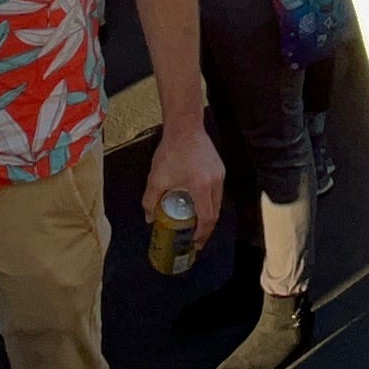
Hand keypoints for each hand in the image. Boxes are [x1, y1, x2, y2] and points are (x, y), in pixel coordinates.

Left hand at [142, 121, 226, 249]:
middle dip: (206, 228)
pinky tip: (198, 202)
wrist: (185, 126)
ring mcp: (219, 175)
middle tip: (196, 237)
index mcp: (201, 187)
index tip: (195, 242)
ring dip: (209, 215)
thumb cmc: (171, 151)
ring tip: (197, 223)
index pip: (207, 218)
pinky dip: (209, 201)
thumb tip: (149, 218)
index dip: (202, 233)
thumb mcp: (156, 178)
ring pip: (218, 202)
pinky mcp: (219, 168)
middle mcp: (214, 182)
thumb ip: (150, 200)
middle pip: (215, 213)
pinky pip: (217, 191)